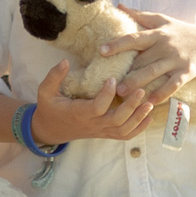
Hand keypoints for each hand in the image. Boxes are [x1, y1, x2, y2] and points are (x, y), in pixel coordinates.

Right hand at [28, 59, 155, 145]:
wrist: (52, 129)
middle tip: (141, 90)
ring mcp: (100, 131)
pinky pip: (125, 135)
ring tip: (149, 102)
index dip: (107, 94)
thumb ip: (54, 76)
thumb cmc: (50, 108)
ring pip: (123, 129)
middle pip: (116, 120)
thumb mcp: (45, 91)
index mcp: (78, 113)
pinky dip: (139, 128)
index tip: (112, 78)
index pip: (97, 107)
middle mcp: (92, 124)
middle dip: (131, 107)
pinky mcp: (105, 133)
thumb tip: (65, 61)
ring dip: (138, 117)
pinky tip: (149, 116)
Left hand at [100, 11, 195, 105]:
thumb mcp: (162, 20)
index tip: (102, 50)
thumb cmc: (181, 31)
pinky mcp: (186, 73)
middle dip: (125, 71)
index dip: (118, 44)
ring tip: (122, 92)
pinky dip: (161, 93)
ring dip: (138, 83)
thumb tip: (118, 5)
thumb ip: (140, 15)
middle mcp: (165, 47)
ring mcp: (176, 60)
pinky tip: (150, 102)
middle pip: (141, 60)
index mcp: (157, 34)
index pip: (134, 39)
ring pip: (154, 73)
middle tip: (107, 81)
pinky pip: (172, 85)